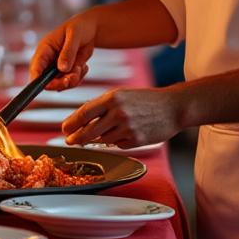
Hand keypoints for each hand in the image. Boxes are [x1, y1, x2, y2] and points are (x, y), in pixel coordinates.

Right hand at [29, 10, 98, 90]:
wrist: (91, 29)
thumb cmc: (80, 27)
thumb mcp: (74, 35)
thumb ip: (68, 52)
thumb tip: (62, 68)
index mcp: (44, 49)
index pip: (36, 68)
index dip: (37, 80)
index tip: (49, 85)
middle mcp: (48, 61)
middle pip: (46, 81)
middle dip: (60, 82)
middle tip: (73, 77)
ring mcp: (57, 68)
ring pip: (60, 84)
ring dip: (72, 80)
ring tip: (81, 67)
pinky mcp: (67, 72)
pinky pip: (70, 83)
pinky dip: (79, 78)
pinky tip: (83, 66)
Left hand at [62, 86, 184, 146]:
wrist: (173, 107)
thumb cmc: (145, 99)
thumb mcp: (122, 95)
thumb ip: (102, 106)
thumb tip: (82, 120)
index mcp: (113, 98)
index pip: (84, 113)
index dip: (71, 123)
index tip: (64, 129)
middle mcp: (118, 113)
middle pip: (89, 131)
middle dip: (76, 138)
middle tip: (70, 141)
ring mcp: (127, 128)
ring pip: (102, 139)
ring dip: (97, 139)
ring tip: (98, 134)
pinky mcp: (136, 140)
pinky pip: (117, 144)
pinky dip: (116, 141)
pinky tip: (124, 133)